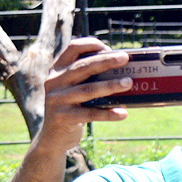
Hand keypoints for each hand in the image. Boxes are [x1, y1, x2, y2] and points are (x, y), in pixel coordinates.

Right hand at [37, 38, 130, 152]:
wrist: (53, 137)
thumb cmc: (72, 107)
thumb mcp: (75, 89)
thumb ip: (90, 78)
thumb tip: (125, 70)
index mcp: (57, 70)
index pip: (72, 49)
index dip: (91, 45)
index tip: (109, 48)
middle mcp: (54, 82)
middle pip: (82, 67)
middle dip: (105, 61)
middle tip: (125, 58)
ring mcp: (57, 100)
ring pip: (87, 90)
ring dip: (110, 85)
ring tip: (129, 83)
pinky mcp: (63, 117)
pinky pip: (90, 114)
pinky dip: (108, 114)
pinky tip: (123, 113)